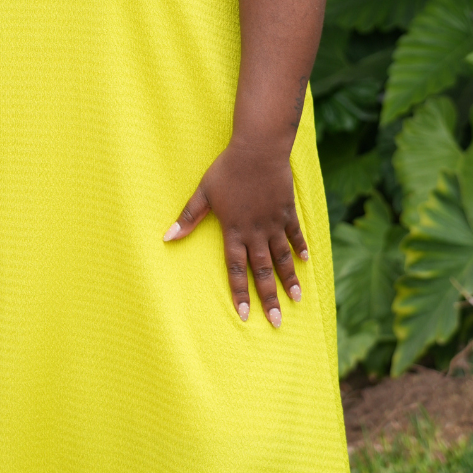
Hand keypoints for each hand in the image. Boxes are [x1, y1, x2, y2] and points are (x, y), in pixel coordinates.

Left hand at [163, 136, 308, 325]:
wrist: (257, 150)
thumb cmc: (227, 170)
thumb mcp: (204, 193)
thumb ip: (188, 217)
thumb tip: (167, 237)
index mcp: (233, 231)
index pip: (235, 269)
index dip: (239, 293)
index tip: (244, 315)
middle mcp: (255, 232)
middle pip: (262, 271)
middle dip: (269, 298)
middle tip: (276, 322)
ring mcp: (273, 222)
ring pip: (282, 257)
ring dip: (289, 279)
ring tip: (296, 298)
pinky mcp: (287, 210)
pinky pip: (295, 234)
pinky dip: (300, 247)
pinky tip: (305, 261)